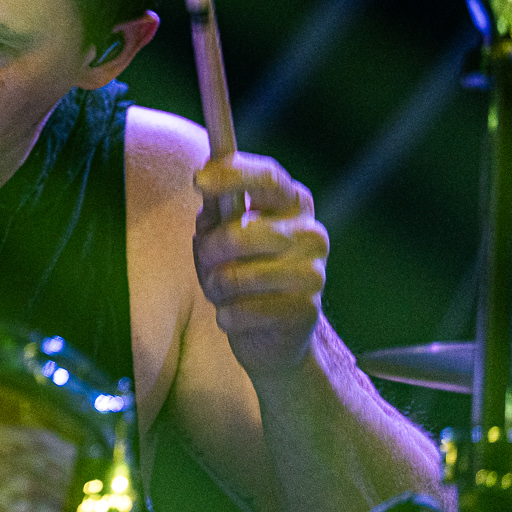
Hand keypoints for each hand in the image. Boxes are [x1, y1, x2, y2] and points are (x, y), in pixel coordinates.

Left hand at [192, 153, 329, 377]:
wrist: (273, 336)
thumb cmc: (240, 273)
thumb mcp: (220, 236)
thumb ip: (214, 209)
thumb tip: (204, 177)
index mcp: (293, 205)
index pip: (269, 177)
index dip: (233, 175)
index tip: (197, 180)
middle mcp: (311, 233)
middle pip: (241, 232)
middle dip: (209, 251)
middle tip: (205, 262)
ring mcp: (314, 272)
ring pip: (236, 276)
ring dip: (215, 288)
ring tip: (222, 293)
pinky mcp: (307, 310)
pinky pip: (242, 310)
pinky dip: (226, 316)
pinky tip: (235, 316)